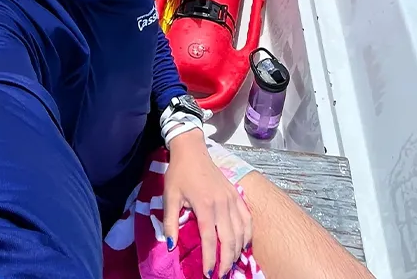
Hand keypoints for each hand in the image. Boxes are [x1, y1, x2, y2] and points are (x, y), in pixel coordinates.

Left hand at [163, 129, 251, 278]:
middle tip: (221, 275)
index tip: (208, 274)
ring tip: (231, 264)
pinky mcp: (237, 195)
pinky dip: (247, 235)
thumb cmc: (179, 173)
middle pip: (229, 239)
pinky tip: (243, 245)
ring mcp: (232, 199)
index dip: (210, 259)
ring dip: (237, 251)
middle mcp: (222, 204)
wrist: (192, 150)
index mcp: (205, 205)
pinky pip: (247, 219)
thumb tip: (170, 246)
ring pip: (241, 232)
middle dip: (227, 261)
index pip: (210, 239)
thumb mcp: (169, 196)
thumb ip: (170, 222)